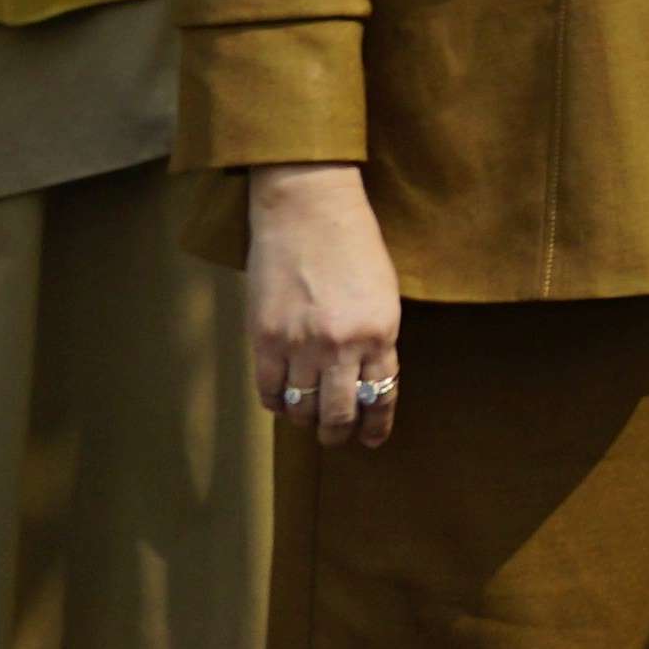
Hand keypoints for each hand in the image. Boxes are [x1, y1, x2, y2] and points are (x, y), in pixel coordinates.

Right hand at [246, 163, 405, 447]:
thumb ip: (377, 338)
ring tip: (309, 419)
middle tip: (337, 436)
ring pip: (302, 408)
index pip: (381, 396)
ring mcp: (300, 344)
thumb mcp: (383, 293)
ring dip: (307, 421)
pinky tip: (282, 402)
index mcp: (381, 332)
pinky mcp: (264, 338)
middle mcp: (342, 345)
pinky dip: (276, 404)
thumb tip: (367, 379)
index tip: (373, 439)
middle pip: (340, 412)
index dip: (376, 424)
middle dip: (339, 432)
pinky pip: (268, 391)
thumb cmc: (353, 244)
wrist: (308, 209)